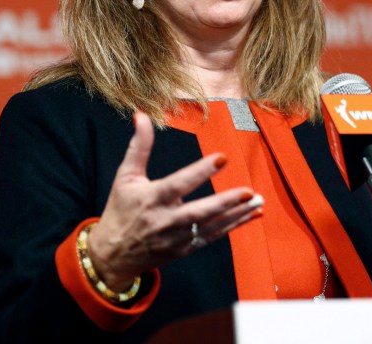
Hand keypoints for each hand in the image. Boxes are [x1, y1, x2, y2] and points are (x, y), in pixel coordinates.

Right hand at [87, 112, 261, 290]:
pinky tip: (252, 214)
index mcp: (152, 198)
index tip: (222, 158)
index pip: (179, 183)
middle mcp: (167, 220)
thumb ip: (138, 146)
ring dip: (237, 214)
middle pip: (200, 211)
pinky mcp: (186, 249)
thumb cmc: (121, 209)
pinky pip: (213, 236)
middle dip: (226, 202)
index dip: (200, 172)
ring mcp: (178, 237)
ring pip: (212, 226)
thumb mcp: (125, 176)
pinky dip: (234, 226)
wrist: (113, 256)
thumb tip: (141, 115)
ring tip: (258, 202)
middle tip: (249, 191)